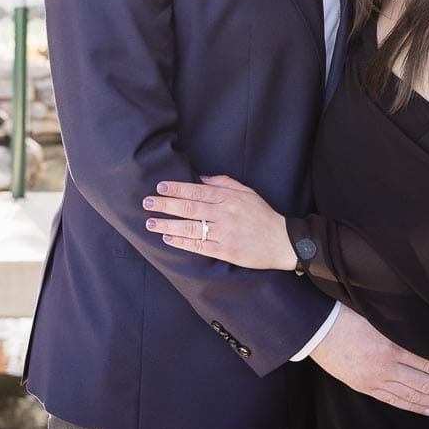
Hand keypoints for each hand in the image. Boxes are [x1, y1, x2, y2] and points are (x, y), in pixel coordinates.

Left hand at [142, 175, 293, 270]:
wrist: (282, 241)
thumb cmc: (262, 214)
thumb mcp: (246, 191)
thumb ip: (223, 182)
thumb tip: (200, 178)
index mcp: (229, 197)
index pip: (197, 190)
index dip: (176, 188)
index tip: (160, 187)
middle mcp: (225, 214)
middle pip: (189, 207)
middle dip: (165, 204)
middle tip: (146, 202)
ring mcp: (224, 233)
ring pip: (191, 227)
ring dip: (168, 224)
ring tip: (150, 223)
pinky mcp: (226, 251)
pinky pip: (199, 245)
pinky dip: (182, 242)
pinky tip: (168, 238)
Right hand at [310, 304, 428, 415]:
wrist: (315, 328)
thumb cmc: (345, 315)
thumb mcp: (377, 316)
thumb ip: (401, 327)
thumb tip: (427, 332)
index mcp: (392, 346)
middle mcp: (387, 366)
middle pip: (426, 383)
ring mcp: (376, 379)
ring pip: (413, 396)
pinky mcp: (365, 386)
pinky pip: (394, 400)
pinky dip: (413, 407)